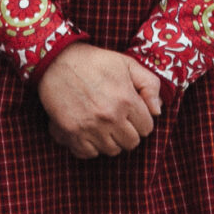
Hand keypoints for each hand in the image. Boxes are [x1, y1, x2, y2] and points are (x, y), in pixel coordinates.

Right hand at [36, 43, 162, 157]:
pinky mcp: (71, 133)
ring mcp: (90, 127)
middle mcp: (110, 116)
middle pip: (131, 143)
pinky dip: (90, 146)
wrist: (56, 60)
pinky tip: (88, 131)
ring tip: (103, 124)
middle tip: (118, 119)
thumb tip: (158, 111)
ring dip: (110, 140)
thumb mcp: (127, 63)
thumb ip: (150, 85)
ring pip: (111, 150)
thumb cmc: (94, 61)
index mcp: (126, 99)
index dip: (141, 120)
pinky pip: (88, 153)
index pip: (147, 128)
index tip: (131, 113)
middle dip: (128, 132)